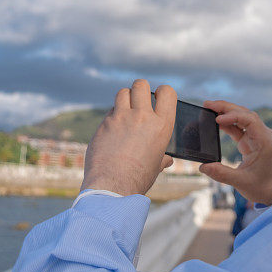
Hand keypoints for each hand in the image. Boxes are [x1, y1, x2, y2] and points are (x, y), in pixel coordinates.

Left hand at [81, 79, 175, 195]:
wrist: (112, 186)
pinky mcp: (104, 124)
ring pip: (123, 92)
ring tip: (125, 112)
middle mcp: (142, 117)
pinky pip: (110, 111)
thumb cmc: (138, 179)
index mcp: (162, 126)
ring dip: (125, 99)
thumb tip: (167, 160)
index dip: (162, 92)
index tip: (158, 98)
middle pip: (141, 85)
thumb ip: (161, 158)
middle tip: (139, 101)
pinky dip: (113, 116)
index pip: (167, 92)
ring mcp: (121, 118)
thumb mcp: (156, 166)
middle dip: (140, 90)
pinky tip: (113, 130)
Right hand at [198, 100, 271, 205]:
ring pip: (242, 118)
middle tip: (207, 104)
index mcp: (265, 142)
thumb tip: (203, 166)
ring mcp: (258, 137)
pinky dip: (229, 123)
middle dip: (226, 108)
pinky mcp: (253, 142)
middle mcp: (263, 135)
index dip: (233, 116)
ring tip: (209, 109)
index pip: (250, 120)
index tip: (217, 119)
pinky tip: (216, 121)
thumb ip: (221, 174)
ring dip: (227, 113)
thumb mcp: (242, 183)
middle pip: (245, 114)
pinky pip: (240, 128)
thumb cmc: (265, 188)